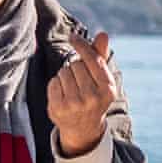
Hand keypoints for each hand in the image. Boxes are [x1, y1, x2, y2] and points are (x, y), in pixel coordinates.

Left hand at [47, 30, 121, 153]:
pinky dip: (56, 85)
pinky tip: (63, 94)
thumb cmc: (94, 96)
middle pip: (75, 65)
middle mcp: (93, 97)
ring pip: (63, 72)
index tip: (73, 37)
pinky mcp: (59, 108)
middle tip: (80, 81)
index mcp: (108, 89)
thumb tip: (103, 34)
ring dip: (65, 76)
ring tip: (72, 88)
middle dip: (75, 67)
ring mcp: (75, 104)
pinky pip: (53, 82)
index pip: (92, 59)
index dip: (81, 45)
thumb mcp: (102, 80)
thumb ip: (101, 56)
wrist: (84, 128)